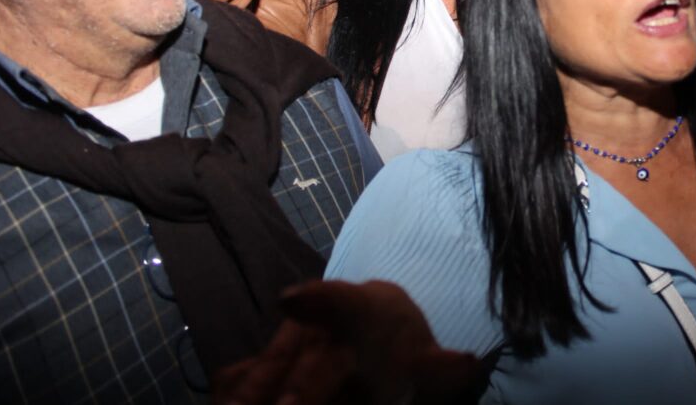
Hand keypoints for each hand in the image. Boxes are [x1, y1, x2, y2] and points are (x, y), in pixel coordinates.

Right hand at [213, 280, 485, 404]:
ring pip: (269, 365)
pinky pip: (246, 375)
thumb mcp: (425, 358)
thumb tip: (468, 364)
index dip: (316, 300)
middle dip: (296, 384)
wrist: (376, 335)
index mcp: (360, 312)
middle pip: (306, 355)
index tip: (290, 301)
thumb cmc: (398, 348)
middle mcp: (322, 324)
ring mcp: (293, 343)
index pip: (337, 300)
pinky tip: (226, 400)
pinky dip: (236, 388)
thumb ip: (442, 366)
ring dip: (254, 390)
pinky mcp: (271, 364)